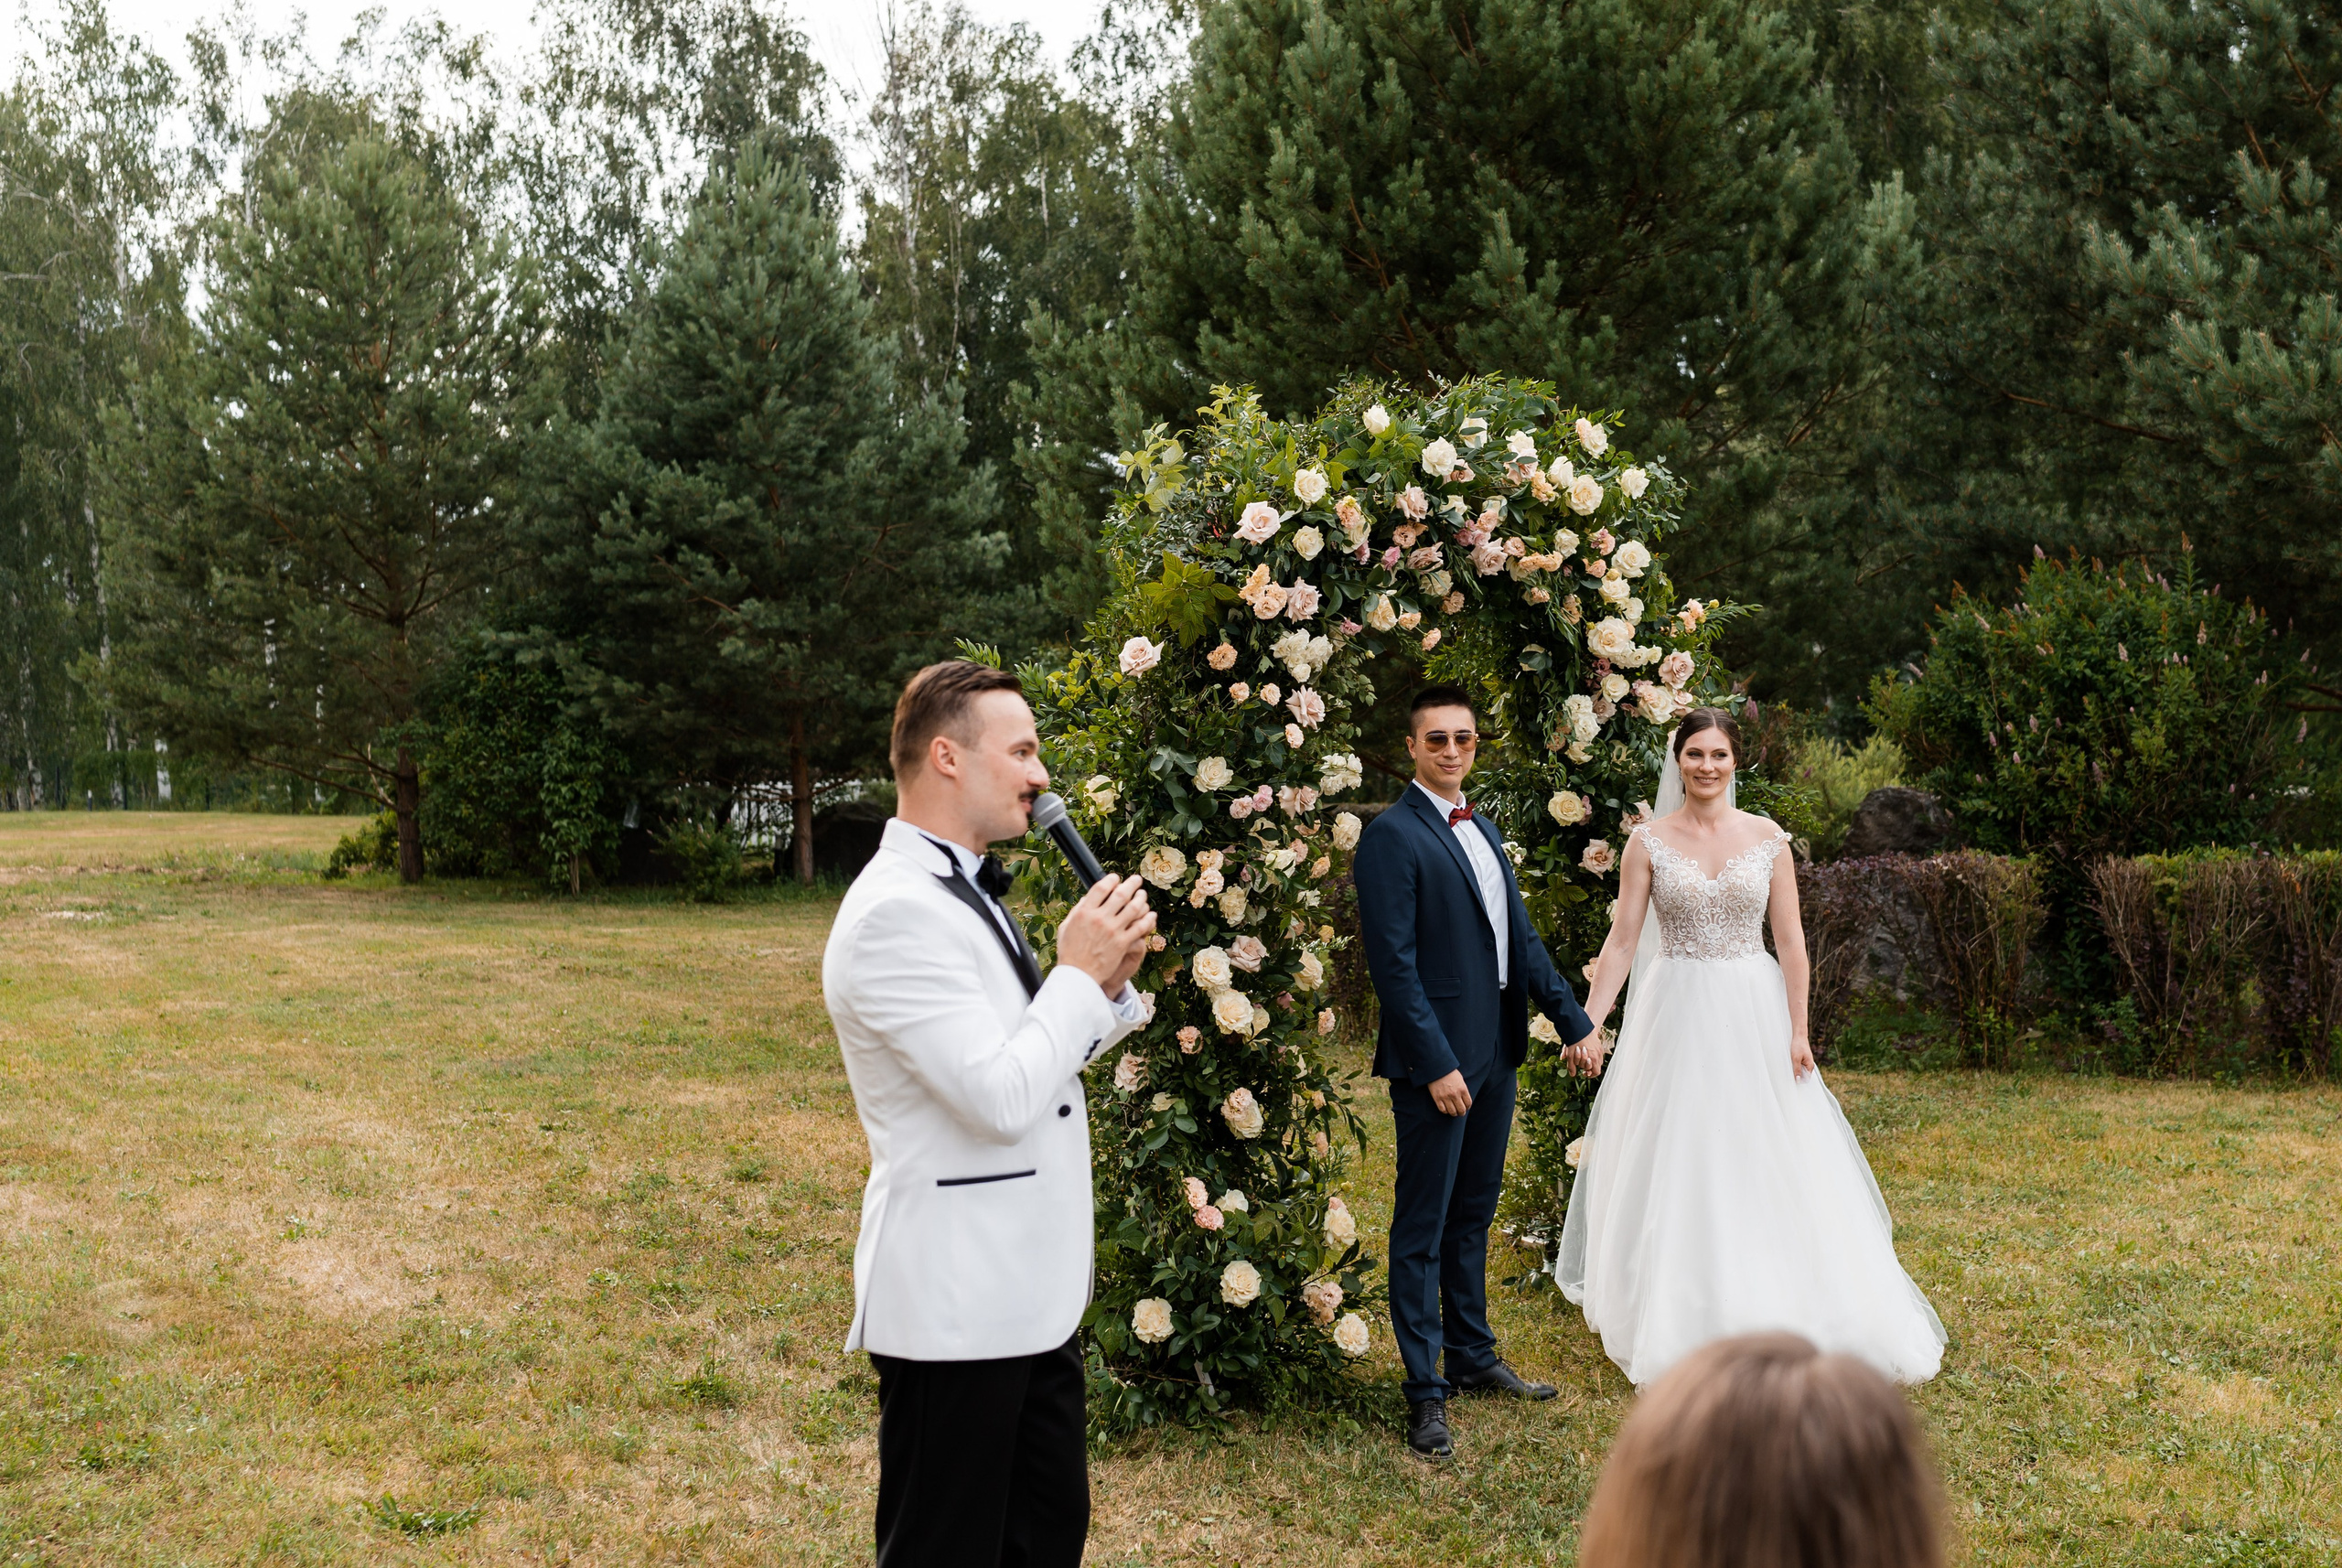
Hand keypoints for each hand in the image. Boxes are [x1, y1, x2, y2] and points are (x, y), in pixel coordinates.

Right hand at [1058, 874, 1156, 993]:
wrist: (1078, 975)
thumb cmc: (1070, 952)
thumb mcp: (1066, 927)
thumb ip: (1077, 911)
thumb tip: (1088, 898)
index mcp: (1084, 912)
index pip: (1101, 887)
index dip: (1111, 879)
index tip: (1116, 878)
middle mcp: (1099, 918)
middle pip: (1121, 894)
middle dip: (1131, 884)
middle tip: (1137, 880)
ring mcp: (1112, 930)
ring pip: (1133, 908)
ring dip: (1141, 898)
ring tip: (1143, 895)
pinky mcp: (1122, 943)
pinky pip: (1140, 927)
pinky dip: (1148, 919)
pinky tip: (1151, 915)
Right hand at [1426, 1070, 1472, 1115]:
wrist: (1437, 1068)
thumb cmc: (1449, 1072)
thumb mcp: (1460, 1079)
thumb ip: (1463, 1089)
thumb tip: (1464, 1099)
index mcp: (1463, 1089)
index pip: (1468, 1103)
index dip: (1468, 1107)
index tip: (1466, 1107)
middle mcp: (1455, 1094)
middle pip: (1461, 1109)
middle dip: (1462, 1113)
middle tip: (1460, 1113)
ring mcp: (1446, 1097)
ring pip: (1452, 1111)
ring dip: (1454, 1114)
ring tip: (1453, 1113)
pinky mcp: (1437, 1098)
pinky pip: (1442, 1110)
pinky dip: (1445, 1111)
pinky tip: (1446, 1109)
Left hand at [1564, 1031, 1606, 1077]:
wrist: (1579, 1027)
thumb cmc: (1574, 1041)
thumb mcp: (1570, 1055)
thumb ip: (1571, 1066)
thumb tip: (1572, 1075)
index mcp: (1593, 1058)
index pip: (1596, 1072)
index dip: (1591, 1074)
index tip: (1584, 1073)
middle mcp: (1598, 1054)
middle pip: (1597, 1066)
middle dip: (1589, 1067)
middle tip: (1582, 1066)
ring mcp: (1600, 1049)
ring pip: (1598, 1060)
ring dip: (1592, 1061)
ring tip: (1584, 1059)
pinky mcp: (1599, 1044)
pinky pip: (1598, 1053)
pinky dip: (1593, 1055)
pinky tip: (1586, 1052)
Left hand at [1789, 1033, 1815, 1079]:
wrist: (1799, 1036)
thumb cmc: (1798, 1046)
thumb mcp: (1796, 1059)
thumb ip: (1797, 1070)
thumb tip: (1798, 1080)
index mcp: (1810, 1066)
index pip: (1806, 1079)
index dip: (1799, 1081)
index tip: (1792, 1082)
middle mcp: (1810, 1065)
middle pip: (1803, 1076)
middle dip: (1797, 1076)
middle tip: (1789, 1074)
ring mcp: (1807, 1063)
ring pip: (1801, 1071)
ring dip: (1795, 1071)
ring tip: (1790, 1067)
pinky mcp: (1803, 1060)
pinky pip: (1799, 1066)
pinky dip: (1795, 1066)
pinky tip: (1791, 1064)